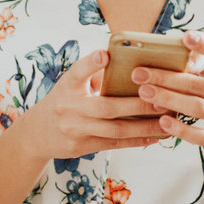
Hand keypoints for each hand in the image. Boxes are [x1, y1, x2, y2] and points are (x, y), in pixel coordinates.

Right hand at [21, 49, 167, 160]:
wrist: (37, 134)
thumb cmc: (63, 101)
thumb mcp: (70, 84)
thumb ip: (93, 75)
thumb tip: (129, 63)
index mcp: (67, 86)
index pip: (77, 71)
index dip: (91, 63)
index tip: (106, 55)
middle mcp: (69, 107)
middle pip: (106, 107)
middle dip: (138, 104)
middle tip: (163, 99)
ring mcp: (75, 130)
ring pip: (115, 130)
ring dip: (144, 126)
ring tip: (167, 121)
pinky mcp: (81, 147)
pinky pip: (114, 144)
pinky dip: (136, 140)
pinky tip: (155, 136)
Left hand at [132, 31, 203, 158]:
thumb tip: (181, 56)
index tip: (186, 36)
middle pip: (200, 85)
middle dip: (167, 78)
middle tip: (140, 73)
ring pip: (198, 108)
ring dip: (168, 99)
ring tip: (145, 92)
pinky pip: (200, 136)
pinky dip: (180, 128)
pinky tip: (162, 120)